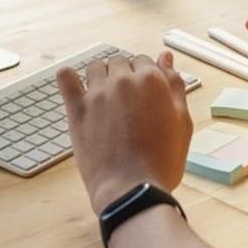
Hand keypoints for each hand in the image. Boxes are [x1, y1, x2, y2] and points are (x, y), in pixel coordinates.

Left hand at [57, 52, 193, 215]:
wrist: (132, 190)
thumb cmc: (162, 161)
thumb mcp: (182, 122)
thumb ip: (175, 85)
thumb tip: (166, 57)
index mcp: (152, 80)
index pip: (144, 61)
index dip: (145, 77)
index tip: (143, 94)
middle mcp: (124, 80)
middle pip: (120, 61)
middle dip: (124, 76)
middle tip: (127, 102)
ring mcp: (98, 93)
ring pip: (96, 66)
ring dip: (101, 75)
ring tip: (105, 97)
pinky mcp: (77, 109)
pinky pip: (66, 78)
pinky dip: (68, 77)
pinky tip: (74, 85)